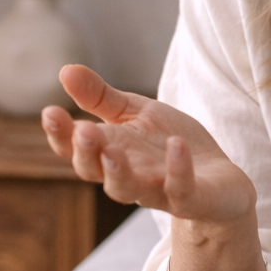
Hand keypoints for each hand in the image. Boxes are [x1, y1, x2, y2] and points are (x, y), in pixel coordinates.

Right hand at [41, 65, 256, 225]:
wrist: (220, 182)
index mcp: (110, 153)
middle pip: (95, 172)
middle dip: (86, 153)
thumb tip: (65, 70)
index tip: (50, 112)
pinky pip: (181, 189)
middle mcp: (128, 176)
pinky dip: (177, 169)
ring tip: (112, 149)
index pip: (76, 148)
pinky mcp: (192, 199)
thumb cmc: (170, 146)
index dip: (60, 134)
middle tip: (82, 130)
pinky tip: (176, 145)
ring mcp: (158, 191)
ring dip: (118, 171)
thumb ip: (102, 98)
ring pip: (129, 189)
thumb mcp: (137, 114)